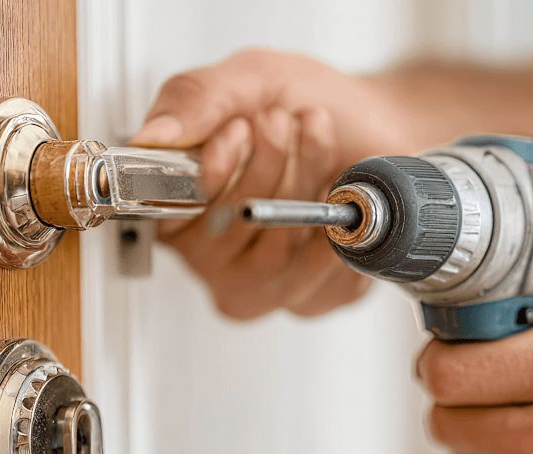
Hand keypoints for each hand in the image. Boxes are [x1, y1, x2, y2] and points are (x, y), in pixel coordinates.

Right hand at [131, 49, 413, 318]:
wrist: (378, 120)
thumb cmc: (309, 104)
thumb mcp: (251, 78)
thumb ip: (198, 97)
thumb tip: (154, 135)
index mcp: (180, 202)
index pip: (171, 213)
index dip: (209, 175)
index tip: (240, 130)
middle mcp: (213, 252)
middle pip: (227, 233)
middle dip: (267, 167)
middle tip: (284, 122)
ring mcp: (260, 281)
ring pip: (274, 256)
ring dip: (306, 188)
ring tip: (319, 141)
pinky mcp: (310, 297)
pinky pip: (319, 279)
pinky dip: (339, 227)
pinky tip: (341, 194)